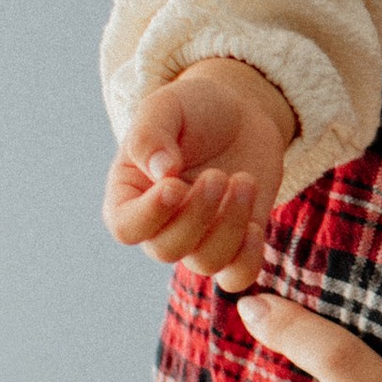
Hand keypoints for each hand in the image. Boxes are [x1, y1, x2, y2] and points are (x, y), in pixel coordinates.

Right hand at [105, 59, 296, 293]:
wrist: (240, 112)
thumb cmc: (194, 108)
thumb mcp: (167, 106)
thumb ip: (152, 135)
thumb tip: (161, 171)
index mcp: (130, 194)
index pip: (125, 227)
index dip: (149, 215)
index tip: (175, 184)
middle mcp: (160, 223)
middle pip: (166, 249)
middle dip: (197, 216)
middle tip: (219, 175)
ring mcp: (198, 236)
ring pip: (205, 262)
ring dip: (229, 226)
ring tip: (243, 180)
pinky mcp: (235, 240)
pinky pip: (237, 275)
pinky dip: (248, 258)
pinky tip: (256, 224)